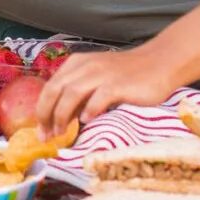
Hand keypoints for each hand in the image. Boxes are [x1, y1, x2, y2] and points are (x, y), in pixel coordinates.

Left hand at [37, 46, 180, 136]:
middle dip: (46, 115)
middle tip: (47, 136)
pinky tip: (87, 120)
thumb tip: (58, 121)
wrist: (159, 63)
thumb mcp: (96, 81)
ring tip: (62, 133)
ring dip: (62, 115)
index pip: (49, 87)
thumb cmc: (126, 76)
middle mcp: (85, 66)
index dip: (41, 110)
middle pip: (55, 90)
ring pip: (71, 93)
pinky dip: (89, 109)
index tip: (41, 132)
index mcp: (76, 64)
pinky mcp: (118, 84)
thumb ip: (78, 97)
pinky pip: (98, 97)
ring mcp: (102, 74)